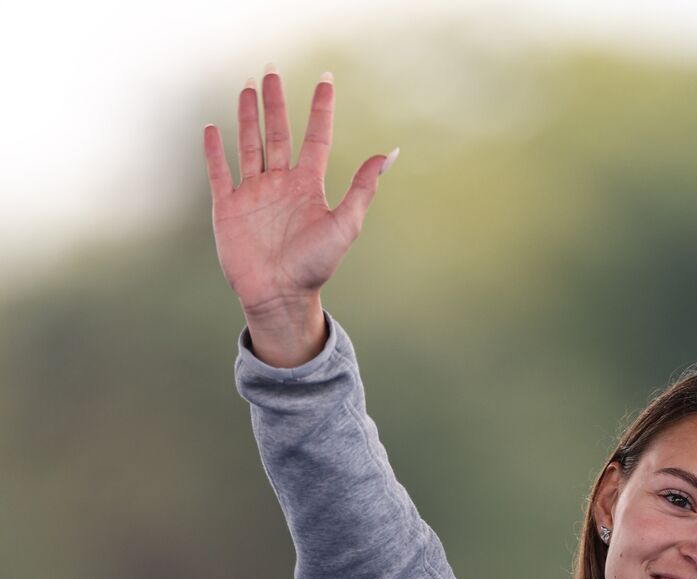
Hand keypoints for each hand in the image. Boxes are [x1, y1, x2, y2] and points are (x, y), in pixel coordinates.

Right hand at [202, 68, 395, 319]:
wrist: (280, 295)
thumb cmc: (316, 265)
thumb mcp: (345, 224)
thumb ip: (363, 188)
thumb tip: (389, 153)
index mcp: (309, 186)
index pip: (315, 137)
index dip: (321, 108)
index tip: (326, 79)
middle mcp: (281, 184)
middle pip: (277, 133)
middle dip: (275, 103)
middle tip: (271, 70)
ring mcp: (253, 194)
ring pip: (249, 144)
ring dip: (247, 116)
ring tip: (248, 87)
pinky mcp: (227, 208)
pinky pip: (219, 172)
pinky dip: (214, 150)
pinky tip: (212, 128)